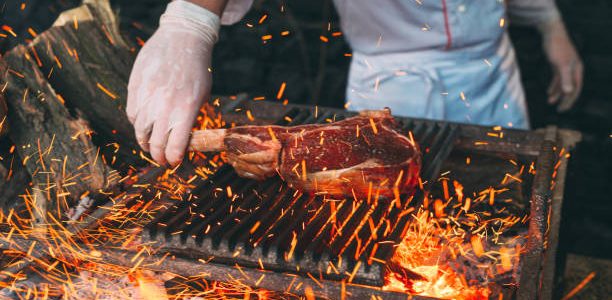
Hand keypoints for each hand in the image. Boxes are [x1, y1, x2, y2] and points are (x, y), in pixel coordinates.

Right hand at [127, 0, 219, 166]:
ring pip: (140, 130)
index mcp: (185, 110)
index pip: (175, 146)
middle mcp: (164, 106)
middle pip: (155, 142)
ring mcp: (148, 96)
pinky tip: (143, 123)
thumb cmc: (197, 69)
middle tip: (160, 159)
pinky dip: (137, 122)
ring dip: (144, 141)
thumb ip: (191, 118)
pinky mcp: (135, 86)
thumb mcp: (201, 95)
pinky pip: (132, 113)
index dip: (172, 159)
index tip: (173, 163)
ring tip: (149, 144)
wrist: (183, 39)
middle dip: (157, 156)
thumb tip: (183, 140)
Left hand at [541, 19, 582, 111]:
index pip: (576, 89)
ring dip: (557, 93)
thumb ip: (565, 78)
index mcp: (577, 70)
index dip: (569, 100)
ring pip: (563, 83)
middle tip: (559, 110)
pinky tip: (548, 92)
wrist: (551, 32)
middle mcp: (573, 69)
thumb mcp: (560, 64)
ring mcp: (566, 67)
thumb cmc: (557, 47)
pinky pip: (557, 78)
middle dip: (565, 99)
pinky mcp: (558, 64)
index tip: (562, 109)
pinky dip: (553, 86)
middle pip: (571, 87)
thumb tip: (569, 92)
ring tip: (550, 102)